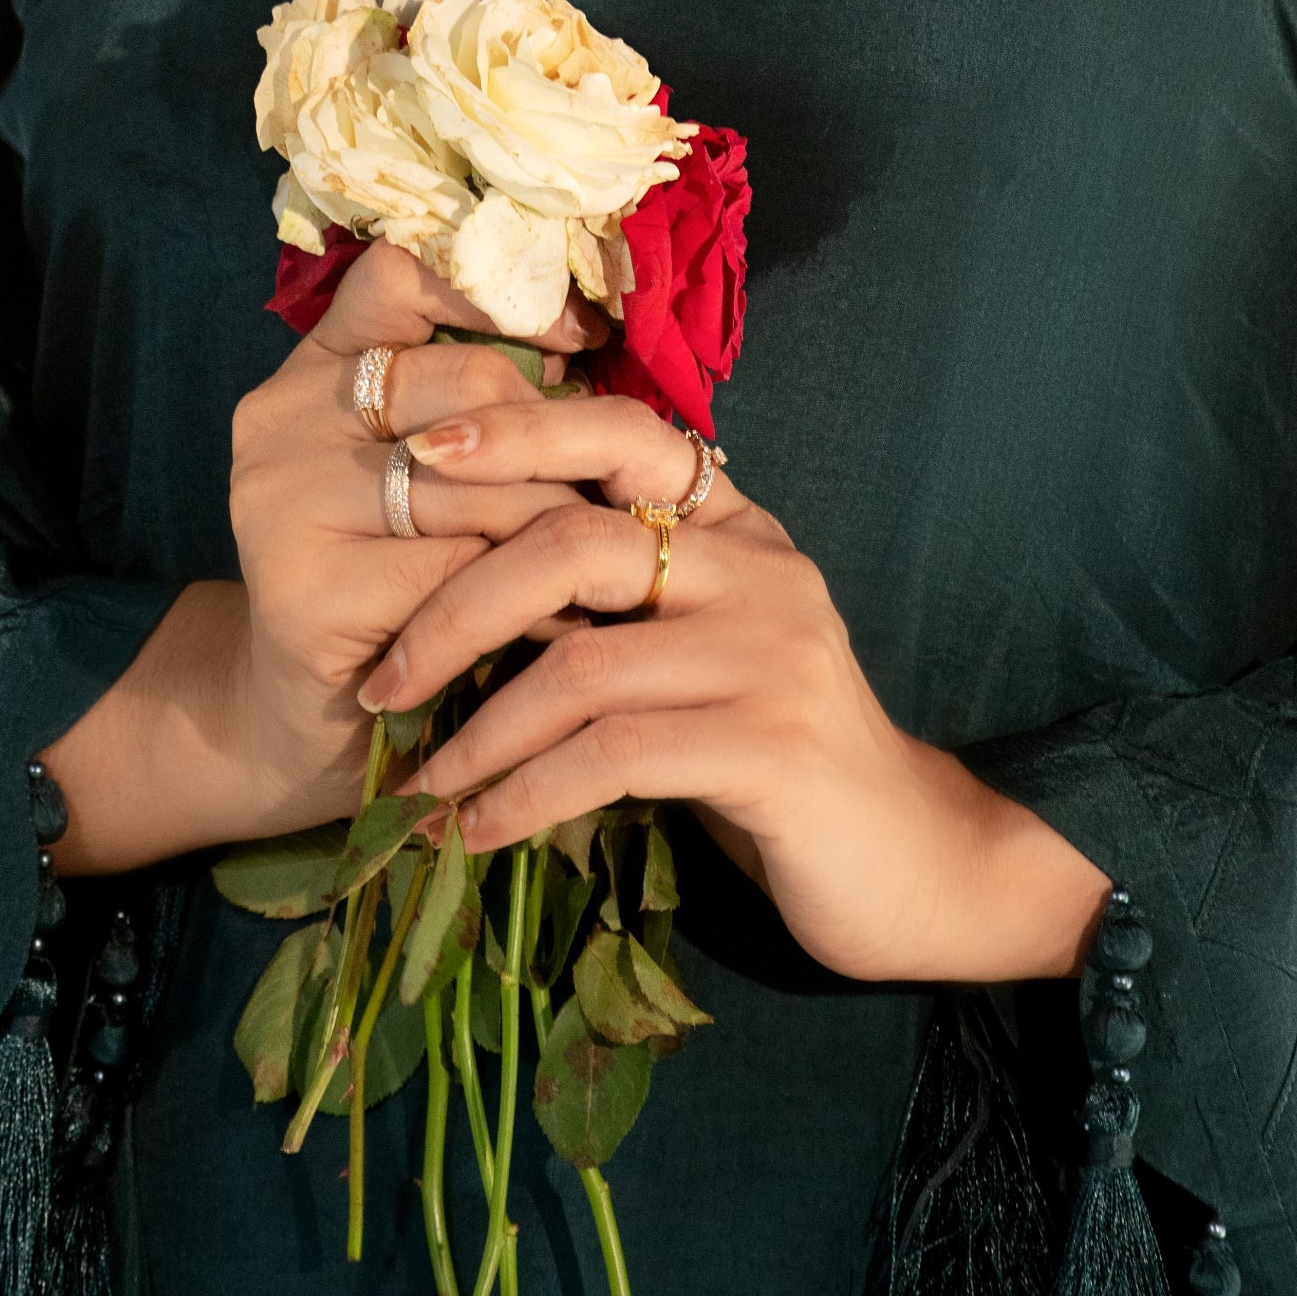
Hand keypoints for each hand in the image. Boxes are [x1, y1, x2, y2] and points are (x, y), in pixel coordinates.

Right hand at [46, 240, 603, 873]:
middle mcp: (282, 420)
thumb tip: (596, 339)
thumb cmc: (398, 581)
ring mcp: (282, 504)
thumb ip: (476, 403)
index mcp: (313, 370)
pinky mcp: (305, 592)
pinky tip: (561, 626)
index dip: (498, 295)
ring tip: (605, 566)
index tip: (579, 342)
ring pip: (477, 487)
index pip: (398, 276)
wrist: (313, 719)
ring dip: (559, 531)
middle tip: (609, 496)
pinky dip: (528, 604)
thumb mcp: (427, 473)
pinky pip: (459, 576)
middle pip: (467, 384)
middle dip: (556, 443)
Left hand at [358, 394, 1109, 984]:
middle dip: (454, 609)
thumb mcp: (697, 654)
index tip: (415, 458)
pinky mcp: (774, 748)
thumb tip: (459, 575)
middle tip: (382, 682)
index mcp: (737, 525)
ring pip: (580, 664)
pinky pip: (615, 758)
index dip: (516, 431)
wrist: (914, 864)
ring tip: (417, 786)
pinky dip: (527, 796)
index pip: (621, 431)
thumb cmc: (773, 757)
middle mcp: (761, 567)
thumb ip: (617, 602)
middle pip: (574, 543)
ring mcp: (773, 654)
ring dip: (477, 733)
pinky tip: (480, 831)